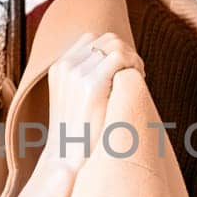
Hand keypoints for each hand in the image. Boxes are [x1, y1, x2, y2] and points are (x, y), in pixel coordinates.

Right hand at [41, 31, 143, 174]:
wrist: (68, 158)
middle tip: (134, 72)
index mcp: (58, 67)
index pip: (91, 39)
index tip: (123, 68)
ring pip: (115, 45)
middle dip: (124, 51)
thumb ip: (86, 74)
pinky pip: (120, 58)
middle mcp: (65, 66)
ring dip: (131, 57)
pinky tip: (137, 80)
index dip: (111, 49)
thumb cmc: (78, 131)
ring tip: (136, 77)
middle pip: (105, 39)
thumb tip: (113, 56)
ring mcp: (76, 74)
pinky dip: (133, 64)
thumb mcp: (74, 96)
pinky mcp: (91, 85)